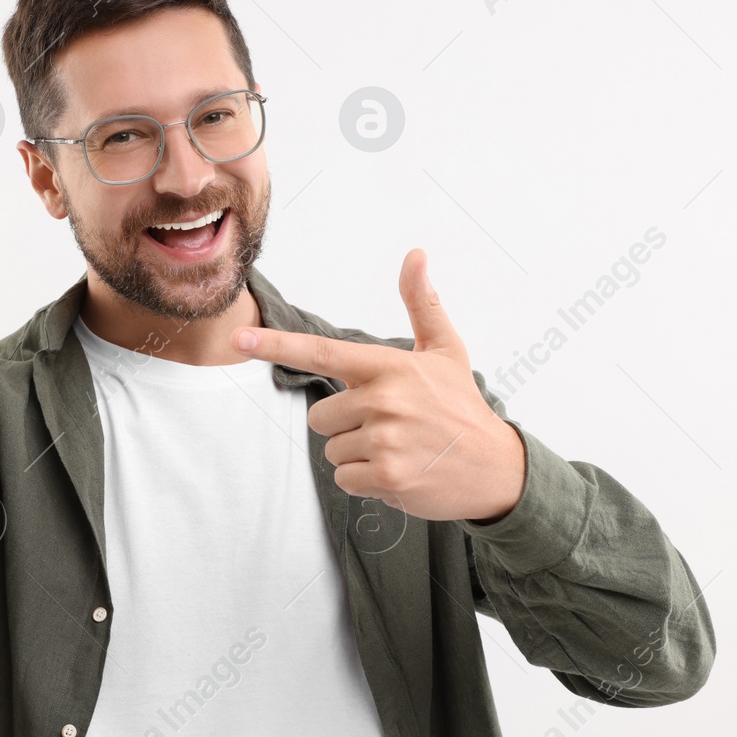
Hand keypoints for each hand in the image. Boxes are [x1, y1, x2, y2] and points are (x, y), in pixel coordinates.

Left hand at [231, 249, 524, 523]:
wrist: (497, 468)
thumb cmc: (463, 407)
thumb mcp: (446, 350)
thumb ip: (422, 304)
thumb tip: (416, 254)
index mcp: (389, 366)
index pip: (321, 352)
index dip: (275, 345)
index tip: (239, 338)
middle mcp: (384, 400)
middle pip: (319, 416)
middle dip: (345, 425)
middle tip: (389, 427)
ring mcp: (386, 439)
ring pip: (333, 450)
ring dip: (359, 455)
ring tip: (400, 450)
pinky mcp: (389, 476)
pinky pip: (346, 478)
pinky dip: (367, 481)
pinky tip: (401, 472)